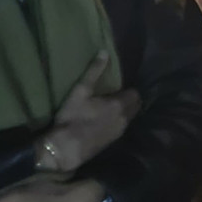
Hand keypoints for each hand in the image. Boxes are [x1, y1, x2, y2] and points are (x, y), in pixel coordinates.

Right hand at [34, 53, 139, 173]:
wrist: (65, 149)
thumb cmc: (72, 117)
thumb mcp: (80, 91)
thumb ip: (94, 71)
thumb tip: (105, 52)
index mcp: (119, 105)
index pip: (136, 94)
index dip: (129, 89)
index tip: (119, 87)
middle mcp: (124, 119)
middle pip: (135, 107)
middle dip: (130, 100)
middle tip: (116, 95)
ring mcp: (120, 132)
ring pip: (129, 118)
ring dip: (124, 111)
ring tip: (110, 106)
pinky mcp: (113, 142)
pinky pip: (122, 127)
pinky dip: (118, 122)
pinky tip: (105, 120)